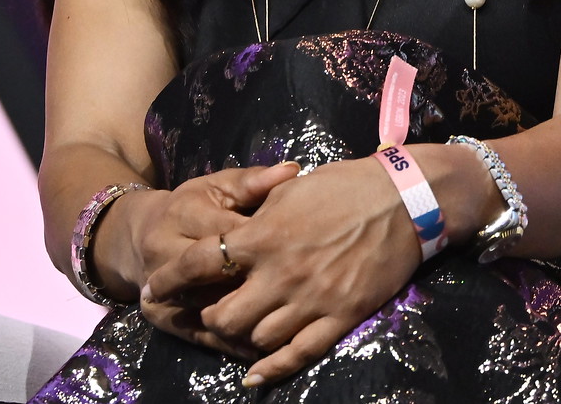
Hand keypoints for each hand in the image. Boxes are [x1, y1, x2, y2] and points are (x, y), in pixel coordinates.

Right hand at [119, 163, 298, 355]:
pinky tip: (269, 347)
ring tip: (296, 324)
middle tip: (305, 291)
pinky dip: (236, 343)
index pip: (232, 233)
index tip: (309, 247)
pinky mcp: (164, 319)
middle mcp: (167, 255)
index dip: (271, 243)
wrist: (141, 239)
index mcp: (183, 214)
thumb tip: (293, 170)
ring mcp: (162, 291)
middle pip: (219, 277)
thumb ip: (255, 181)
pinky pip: (204, 337)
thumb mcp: (219, 186)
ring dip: (252, 320)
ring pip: (212, 311)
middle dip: (262, 285)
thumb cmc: (195, 206)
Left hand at [169, 155, 423, 387]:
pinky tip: (254, 376)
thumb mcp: (292, 189)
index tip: (154, 289)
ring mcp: (312, 300)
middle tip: (207, 312)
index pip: (200, 264)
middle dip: (209, 316)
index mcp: (264, 237)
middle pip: (223, 316)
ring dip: (243, 337)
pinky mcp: (340, 317)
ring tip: (240, 331)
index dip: (170, 280)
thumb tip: (234, 232)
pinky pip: (297, 355)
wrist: (407, 199)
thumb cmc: (348, 185)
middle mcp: (281, 274)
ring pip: (256, 339)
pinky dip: (270, 370)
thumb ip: (257, 214)